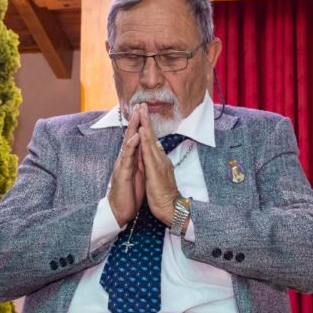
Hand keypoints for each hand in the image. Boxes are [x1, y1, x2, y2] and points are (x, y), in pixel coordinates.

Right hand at [107, 109, 145, 225]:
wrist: (120, 210)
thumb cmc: (129, 194)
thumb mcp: (138, 174)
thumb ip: (140, 161)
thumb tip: (144, 151)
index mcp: (132, 159)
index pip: (136, 138)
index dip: (140, 124)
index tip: (144, 110)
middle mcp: (126, 159)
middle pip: (131, 136)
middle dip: (136, 120)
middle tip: (140, 104)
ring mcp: (123, 165)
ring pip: (128, 143)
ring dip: (133, 128)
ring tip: (137, 114)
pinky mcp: (123, 173)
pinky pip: (127, 157)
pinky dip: (131, 146)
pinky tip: (135, 136)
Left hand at [136, 104, 179, 224]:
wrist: (171, 208)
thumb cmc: (164, 195)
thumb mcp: (158, 177)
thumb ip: (156, 166)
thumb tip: (154, 158)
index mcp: (159, 161)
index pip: (151, 141)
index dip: (147, 127)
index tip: (142, 114)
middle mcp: (160, 158)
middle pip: (152, 136)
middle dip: (146, 119)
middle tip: (142, 104)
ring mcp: (159, 163)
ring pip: (151, 140)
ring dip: (146, 124)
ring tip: (141, 110)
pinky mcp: (155, 169)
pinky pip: (149, 152)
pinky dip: (145, 140)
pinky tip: (142, 130)